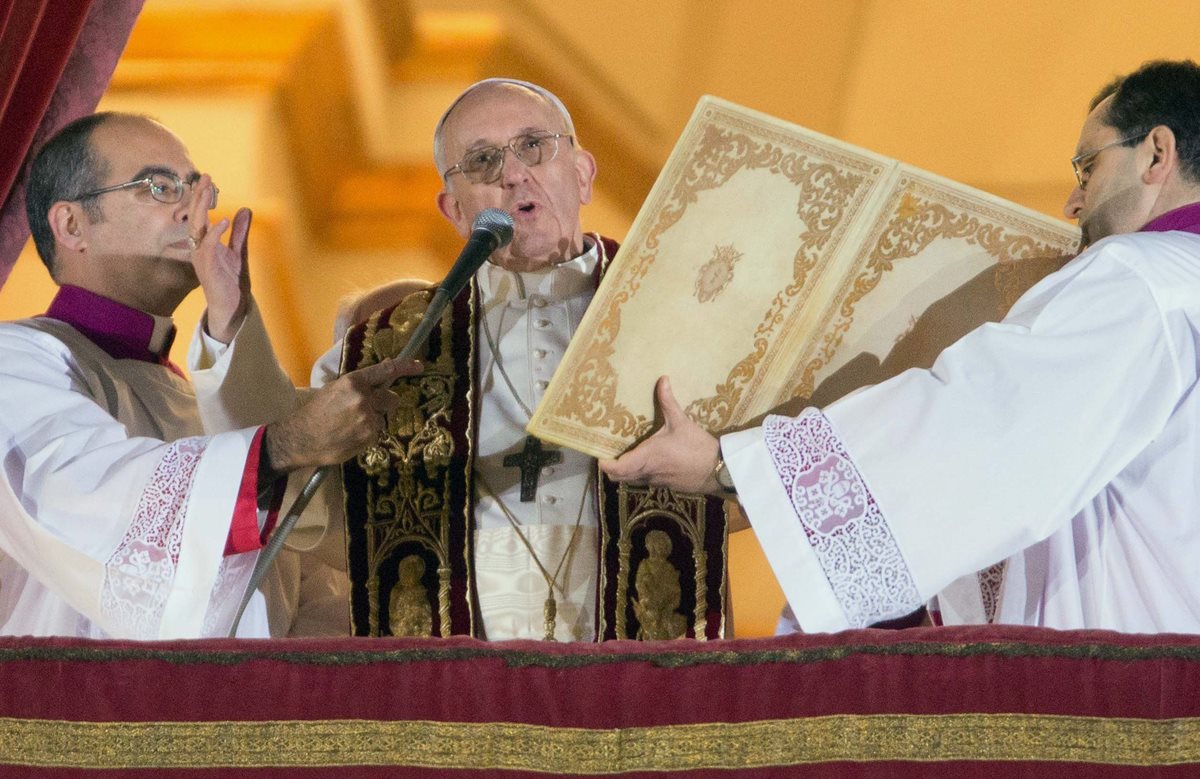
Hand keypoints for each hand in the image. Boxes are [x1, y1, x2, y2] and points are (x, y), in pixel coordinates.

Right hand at [188, 174, 250, 342]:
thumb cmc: (232, 281)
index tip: (206, 178)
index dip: (202, 197)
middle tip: (204, 177)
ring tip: (206, 190)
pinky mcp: (207, 268)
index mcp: (206, 243)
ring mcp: (201, 257)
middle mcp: (199, 248)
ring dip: (201, 209)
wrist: (233, 306)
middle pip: (195, 217)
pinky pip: (208, 247)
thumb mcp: (239, 251)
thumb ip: (240, 232)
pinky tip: (223, 221)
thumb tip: (245, 210)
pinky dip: (215, 233)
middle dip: (199, 196)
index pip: (200, 215)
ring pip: (197, 228)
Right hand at [264, 358, 422, 472]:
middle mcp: (364, 398)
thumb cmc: (315, 413)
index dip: (405, 368)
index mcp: (354, 382)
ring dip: (371, 422)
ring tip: (348, 427)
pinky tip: (349, 437)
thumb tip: (382, 373)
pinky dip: (366, 436)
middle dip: (384, 404)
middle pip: (392, 399)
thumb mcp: (334, 390)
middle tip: (367, 411)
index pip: (386, 371)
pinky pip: (376, 434)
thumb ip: (359, 384)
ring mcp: (368, 418)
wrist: (300, 438)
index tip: (419, 366)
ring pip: (382, 418)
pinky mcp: (369, 436)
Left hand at [599, 376, 722, 494]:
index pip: (618, 468)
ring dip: (625, 471)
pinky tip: (646, 461)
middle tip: (608, 453)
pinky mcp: (665, 485)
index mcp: (647, 457)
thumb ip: (668, 402)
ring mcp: (656, 481)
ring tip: (624, 455)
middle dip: (611, 468)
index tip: (599, 457)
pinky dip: (639, 474)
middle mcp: (648, 472)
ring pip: (631, 480)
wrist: (718, 469)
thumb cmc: (697, 446)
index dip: (605, 465)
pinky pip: (645, 481)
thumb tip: (662, 379)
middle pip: (619, 477)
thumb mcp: (681, 422)